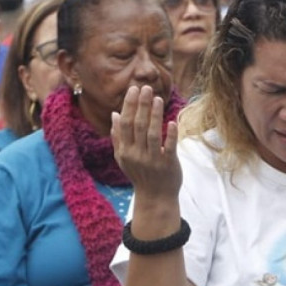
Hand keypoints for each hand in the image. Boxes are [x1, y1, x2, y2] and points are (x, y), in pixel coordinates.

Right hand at [112, 85, 180, 200]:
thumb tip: (114, 115)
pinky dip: (170, 135)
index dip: (129, 105)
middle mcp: (136, 154)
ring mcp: (152, 159)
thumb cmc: (139, 174)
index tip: (134, 89)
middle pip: (138, 125)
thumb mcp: (124, 158)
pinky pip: (168, 147)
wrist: (155, 197)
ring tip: (158, 99)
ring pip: (152, 134)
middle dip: (141, 105)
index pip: (125, 123)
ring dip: (154, 115)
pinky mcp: (167, 164)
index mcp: (125, 150)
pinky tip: (171, 122)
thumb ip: (118, 137)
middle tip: (146, 87)